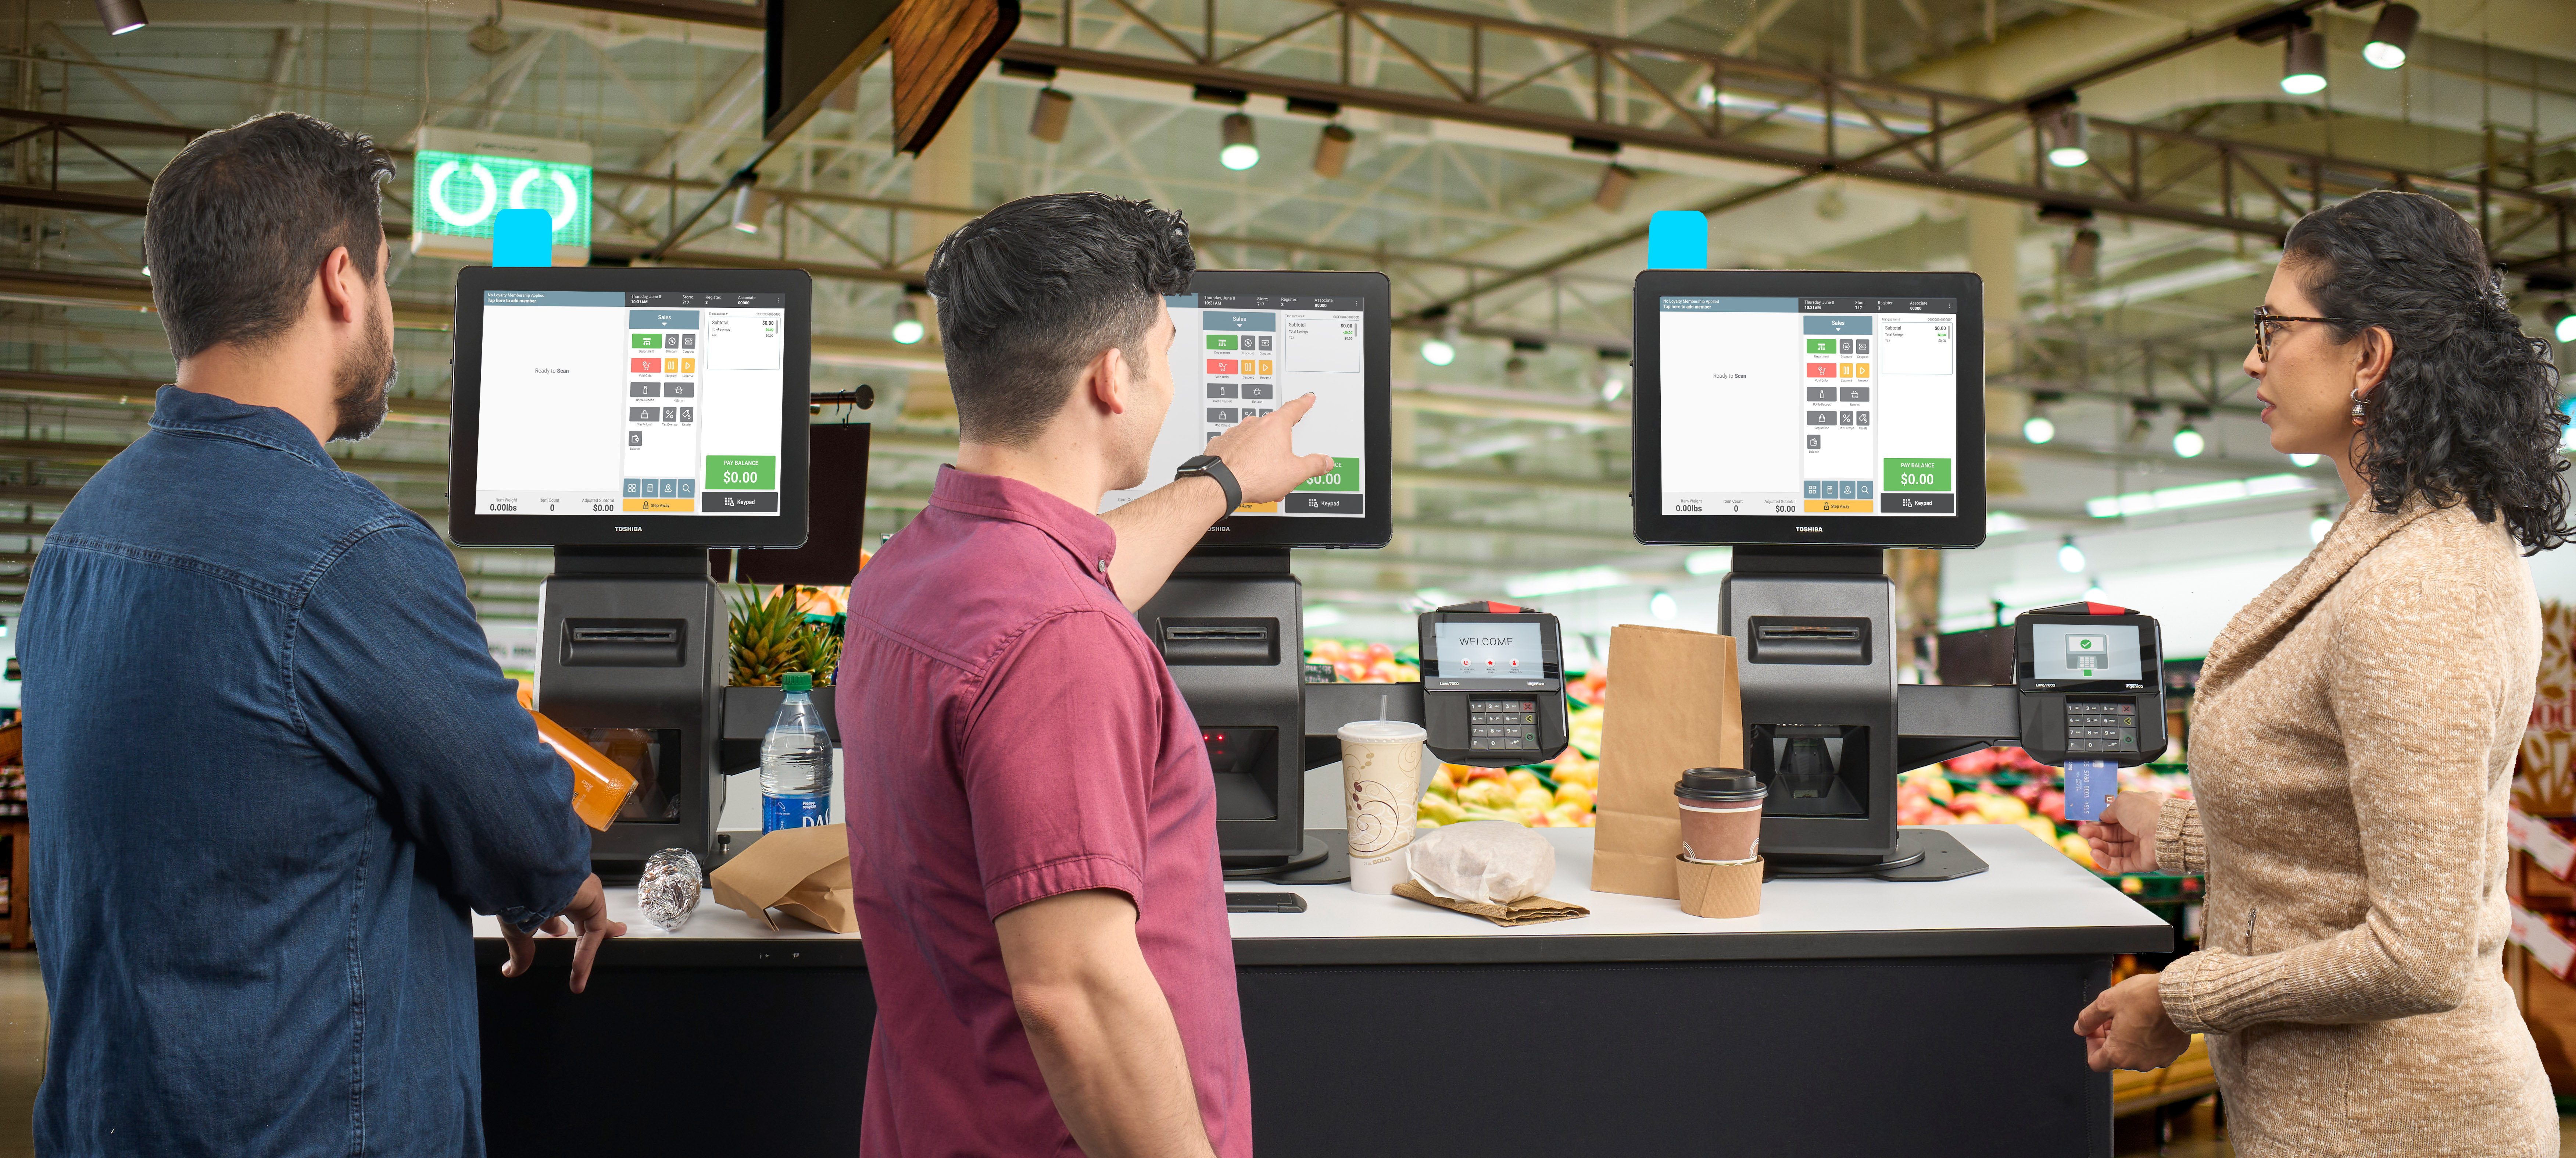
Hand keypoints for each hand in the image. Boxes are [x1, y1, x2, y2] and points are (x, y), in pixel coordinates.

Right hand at [498, 873, 626, 992]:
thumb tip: (510, 971)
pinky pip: (594, 930)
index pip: (556, 912)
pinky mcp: (594, 898)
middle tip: (584, 956)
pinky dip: (587, 952)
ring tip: (580, 975)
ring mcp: (582, 892)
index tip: (556, 936)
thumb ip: (520, 952)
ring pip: (590, 926)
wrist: (523, 872)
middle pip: (582, 919)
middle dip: (584, 939)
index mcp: (546, 893)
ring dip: (585, 953)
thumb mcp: (517, 930)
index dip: (556, 928)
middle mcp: (567, 891)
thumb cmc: (514, 891)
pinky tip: (578, 970)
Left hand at [1204, 393, 1334, 505]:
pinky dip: (1243, 458)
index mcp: (1275, 425)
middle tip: (1282, 465)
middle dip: (1279, 447)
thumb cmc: (1254, 474)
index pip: (1294, 408)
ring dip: (1261, 456)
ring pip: (1255, 442)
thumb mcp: (1295, 472)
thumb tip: (1324, 461)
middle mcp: (1254, 424)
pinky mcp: (1222, 444)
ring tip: (1264, 476)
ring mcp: (1236, 433)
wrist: (1220, 484)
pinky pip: (1238, 448)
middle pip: (1273, 430)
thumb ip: (1313, 465)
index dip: (1303, 403)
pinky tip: (1245, 472)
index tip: (1307, 398)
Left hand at [2073, 972, 2190, 1071]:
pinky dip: (2149, 1038)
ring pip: (2136, 1053)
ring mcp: (2158, 1060)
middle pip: (2116, 1056)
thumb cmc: (2143, 998)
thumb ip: (2089, 1018)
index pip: (2096, 1062)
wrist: (2181, 996)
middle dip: (2110, 1037)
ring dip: (2129, 1038)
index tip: (2095, 1028)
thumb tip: (2080, 1027)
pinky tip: (2150, 1020)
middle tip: (2112, 1016)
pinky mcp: (2174, 1052)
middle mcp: (2139, 1063)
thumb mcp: (2106, 1002)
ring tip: (2132, 1015)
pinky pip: (2155, 1049)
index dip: (2091, 1044)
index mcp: (2119, 1055)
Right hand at [2076, 790, 2167, 874]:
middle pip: (2112, 834)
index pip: (2116, 818)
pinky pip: (2119, 863)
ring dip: (2099, 846)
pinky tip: (2095, 854)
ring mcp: (2140, 847)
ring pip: (2114, 849)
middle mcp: (2140, 829)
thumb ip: (2109, 809)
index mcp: (2139, 812)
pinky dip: (2105, 860)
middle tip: (2083, 832)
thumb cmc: (2146, 813)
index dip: (2100, 820)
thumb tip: (2102, 817)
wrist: (2164, 831)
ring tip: (2091, 843)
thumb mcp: (2123, 801)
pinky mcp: (2139, 862)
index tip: (2088, 821)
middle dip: (2096, 833)